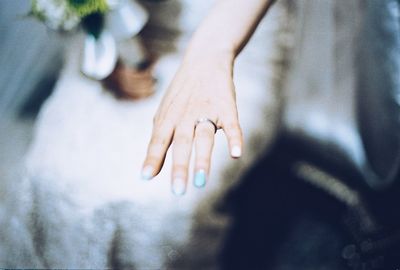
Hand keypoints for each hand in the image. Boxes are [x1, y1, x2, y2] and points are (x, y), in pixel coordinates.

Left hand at [141, 51, 242, 194]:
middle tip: (178, 191)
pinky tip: (235, 154)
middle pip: (182, 143)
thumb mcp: (165, 113)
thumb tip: (149, 173)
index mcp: (169, 117)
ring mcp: (207, 111)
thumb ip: (158, 141)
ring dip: (203, 159)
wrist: (204, 61)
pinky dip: (234, 139)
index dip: (152, 158)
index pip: (158, 140)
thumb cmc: (181, 94)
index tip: (145, 177)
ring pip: (204, 136)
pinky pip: (232, 125)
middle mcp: (186, 116)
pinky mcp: (227, 108)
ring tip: (200, 181)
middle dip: (179, 167)